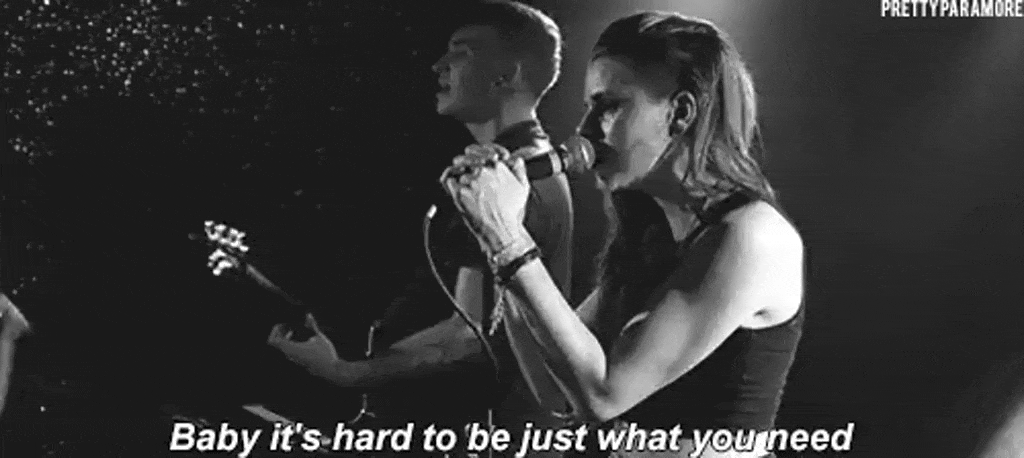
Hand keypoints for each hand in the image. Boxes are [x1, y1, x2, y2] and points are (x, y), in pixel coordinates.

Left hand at [267, 314, 340, 376]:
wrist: (329, 370)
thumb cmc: (324, 353)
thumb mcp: (318, 337)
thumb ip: (312, 326)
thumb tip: (308, 315)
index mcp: (292, 349)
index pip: (274, 341)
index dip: (275, 331)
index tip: (283, 324)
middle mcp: (290, 355)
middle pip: (277, 343)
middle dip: (280, 333)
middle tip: (287, 325)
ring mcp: (293, 359)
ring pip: (283, 347)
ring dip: (286, 338)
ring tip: (294, 331)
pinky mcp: (298, 360)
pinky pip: (289, 350)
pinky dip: (291, 343)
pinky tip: (301, 339)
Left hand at [440, 143, 533, 258]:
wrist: (502, 230)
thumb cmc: (512, 213)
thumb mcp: (522, 189)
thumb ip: (520, 171)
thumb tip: (516, 159)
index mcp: (498, 167)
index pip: (484, 151)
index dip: (479, 154)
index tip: (477, 159)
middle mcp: (483, 171)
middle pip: (469, 157)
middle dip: (466, 161)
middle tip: (464, 166)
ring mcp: (470, 181)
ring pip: (458, 167)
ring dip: (458, 170)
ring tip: (459, 176)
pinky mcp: (459, 192)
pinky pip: (449, 179)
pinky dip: (450, 180)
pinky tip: (453, 184)